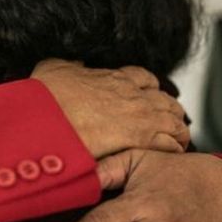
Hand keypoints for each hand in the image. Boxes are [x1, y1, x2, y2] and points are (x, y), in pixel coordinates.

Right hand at [31, 60, 188, 157]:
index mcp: (115, 78)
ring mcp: (141, 116)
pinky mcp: (142, 139)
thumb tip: (76, 65)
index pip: (145, 79)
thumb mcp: (54, 67)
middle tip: (165, 124)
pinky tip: (169, 156)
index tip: (147, 99)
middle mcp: (133, 94)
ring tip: (174, 142)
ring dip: (175, 131)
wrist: (46, 120)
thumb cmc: (47, 97)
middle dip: (168, 111)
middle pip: (166, 100)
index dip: (149, 89)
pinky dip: (173, 150)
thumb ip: (70, 65)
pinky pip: (171, 144)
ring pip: (175, 121)